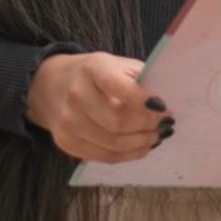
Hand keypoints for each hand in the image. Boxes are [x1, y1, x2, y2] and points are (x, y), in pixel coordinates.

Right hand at [24, 51, 173, 163]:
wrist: (52, 85)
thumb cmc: (94, 74)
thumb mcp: (115, 64)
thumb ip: (139, 79)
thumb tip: (167, 104)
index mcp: (92, 69)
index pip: (117, 87)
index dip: (143, 100)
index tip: (163, 106)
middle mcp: (76, 95)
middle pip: (118, 121)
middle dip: (149, 125)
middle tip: (165, 123)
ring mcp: (68, 122)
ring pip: (114, 143)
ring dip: (143, 142)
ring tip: (157, 135)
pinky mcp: (66, 143)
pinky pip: (106, 157)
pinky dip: (130, 154)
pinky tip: (142, 145)